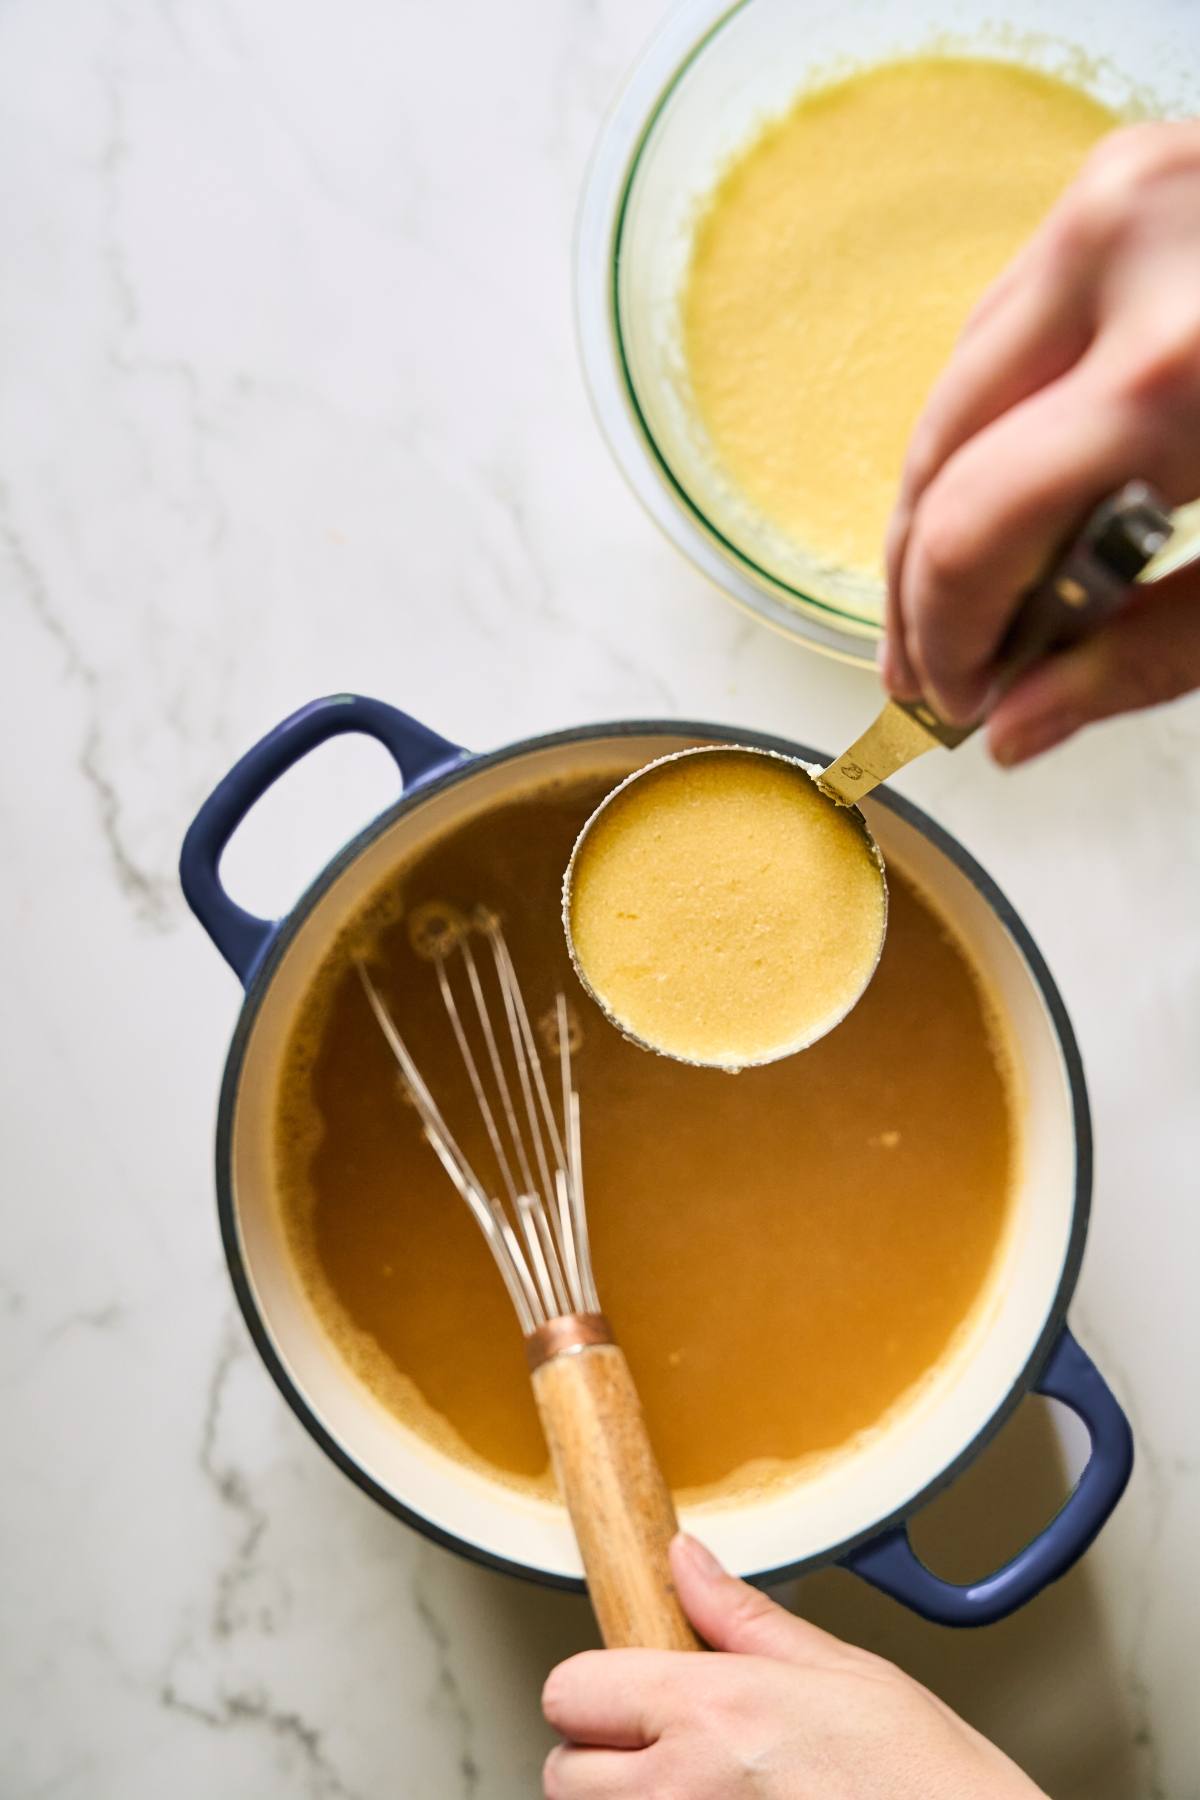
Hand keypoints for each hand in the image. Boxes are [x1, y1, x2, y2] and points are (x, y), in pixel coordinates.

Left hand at [542, 1534, 1044, 1797]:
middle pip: (563, 1771)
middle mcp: (684, 1790)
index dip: (597, 1687)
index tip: (628, 1689)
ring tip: (703, 1788)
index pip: (571, 1689)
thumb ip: (742, 1619)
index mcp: (712, 1712)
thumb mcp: (843, 1673)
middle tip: (665, 1750)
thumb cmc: (928, 1783)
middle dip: (602, 1757)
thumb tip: (686, 1560)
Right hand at [883, 120, 1199, 765]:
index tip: (958, 704)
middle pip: (940, 455)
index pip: (974, 527)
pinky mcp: (1123, 173)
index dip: (946, 635)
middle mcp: (1122, 252)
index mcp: (1179, 369)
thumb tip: (1018, 729)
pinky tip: (1023, 493)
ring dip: (949, 503)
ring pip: (957, 385)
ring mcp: (1116, 193)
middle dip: (924, 582)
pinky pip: (1009, 324)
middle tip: (941, 670)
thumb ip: (1149, 656)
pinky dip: (999, 422)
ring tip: (976, 595)